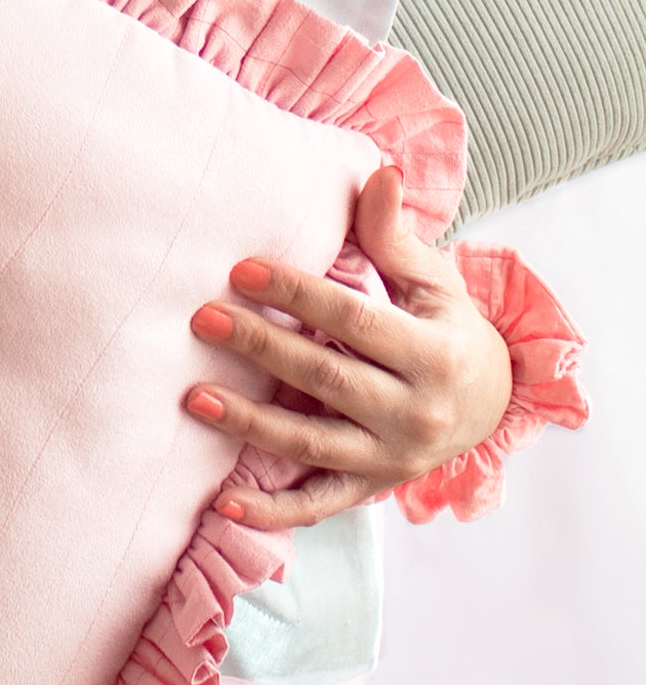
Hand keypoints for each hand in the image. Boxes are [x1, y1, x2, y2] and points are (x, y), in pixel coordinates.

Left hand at [183, 166, 512, 526]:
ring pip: (312, 446)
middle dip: (263, 348)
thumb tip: (380, 173)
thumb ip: (394, 236)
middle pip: (327, 380)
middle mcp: (416, 413)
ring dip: (249, 425)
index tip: (241, 270)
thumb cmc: (446, 326)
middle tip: (202, 317)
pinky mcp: (371, 489)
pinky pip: (316, 506)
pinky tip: (220, 502)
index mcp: (433, 354)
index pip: (355, 321)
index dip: (297, 295)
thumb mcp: (433, 280)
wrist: (490, 401)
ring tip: (193, 396)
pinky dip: (270, 511)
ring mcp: (392, 458)